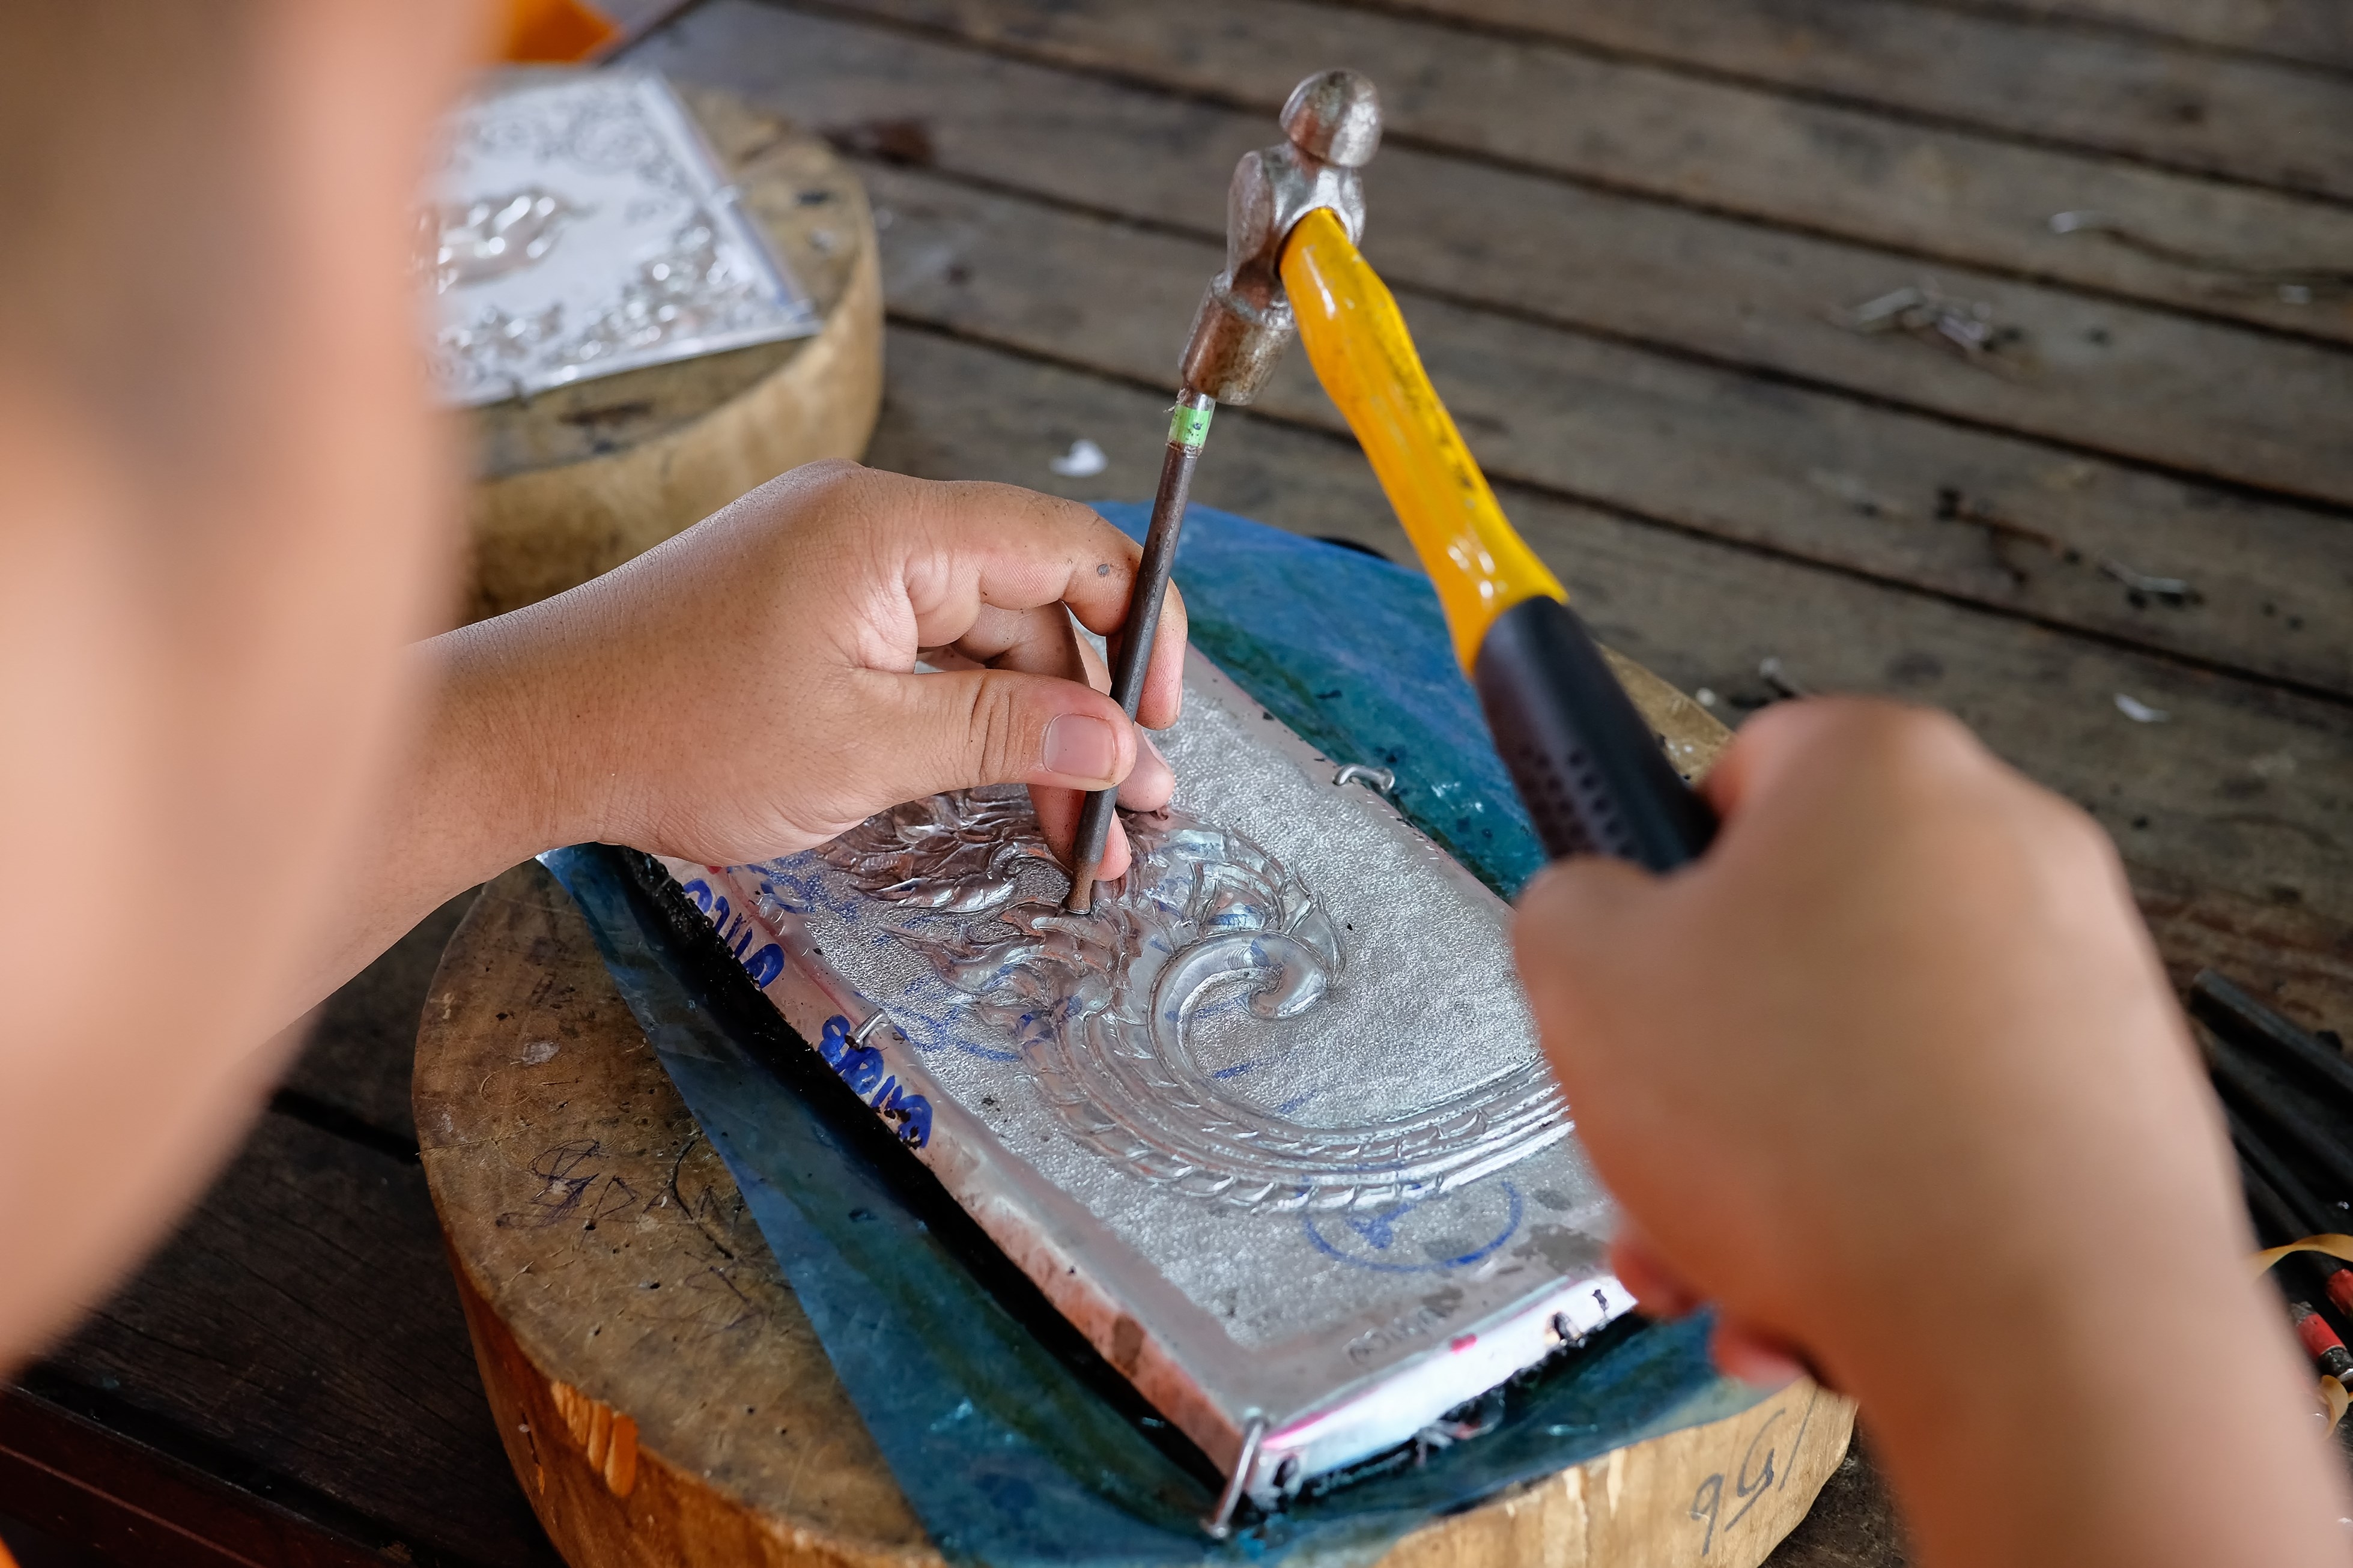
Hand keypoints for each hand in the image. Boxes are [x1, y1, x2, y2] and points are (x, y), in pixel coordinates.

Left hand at [439, 461, 1182, 877]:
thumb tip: (1122, 742)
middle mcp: (873, 525)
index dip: (1141, 631)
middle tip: (1120, 820)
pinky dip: (963, 718)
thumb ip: (1005, 735)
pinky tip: (996, 787)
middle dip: (1086, 710)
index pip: (1070, 548)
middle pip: (1030, 604)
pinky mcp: (810, 606)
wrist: (530, 735)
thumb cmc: (676, 733)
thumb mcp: (866, 749)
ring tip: (1068, 832)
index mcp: (892, 529)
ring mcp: (837, 564)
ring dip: (1028, 728)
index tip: (1163, 725)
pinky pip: (920, 651)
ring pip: (978, 639)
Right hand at [1511, 698, 2348, 1565]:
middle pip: (1801, 937)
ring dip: (1775, 1160)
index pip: (1738, 771)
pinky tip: (1820, 1296)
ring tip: (1723, 1261)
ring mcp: (2084, 976)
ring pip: (1871, 1057)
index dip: (1663, 877)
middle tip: (1654, 1144)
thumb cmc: (1829, 1139)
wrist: (2044, 1331)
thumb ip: (1565, 907)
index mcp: (1881, 768)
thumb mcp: (1586, 983)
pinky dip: (1883, 1207)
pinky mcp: (2125, 1099)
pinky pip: (1958, 1135)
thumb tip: (1593, 912)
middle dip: (1708, 1062)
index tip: (1632, 956)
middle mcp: (2008, 846)